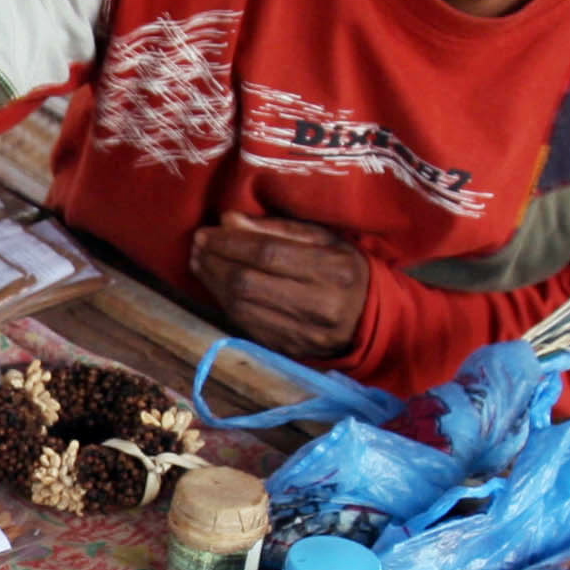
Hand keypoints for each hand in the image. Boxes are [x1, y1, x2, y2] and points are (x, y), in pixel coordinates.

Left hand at [189, 213, 370, 358]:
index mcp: (332, 268)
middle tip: (197, 247)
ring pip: (242, 308)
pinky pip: (246, 325)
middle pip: (249, 283)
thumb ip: (277, 228)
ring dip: (213, 283)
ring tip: (200, 262)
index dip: (230, 242)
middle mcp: (319, 305)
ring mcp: (303, 332)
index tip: (207, 232)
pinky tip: (216, 286)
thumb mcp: (323, 238)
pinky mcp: (290, 349)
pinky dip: (225, 303)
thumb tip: (228, 220)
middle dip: (215, 262)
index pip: (268, 253)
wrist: (371, 318)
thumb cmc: (344, 268)